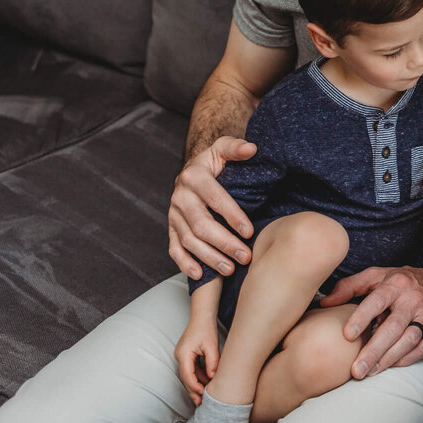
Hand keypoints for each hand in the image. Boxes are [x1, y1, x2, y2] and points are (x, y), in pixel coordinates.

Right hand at [168, 136, 257, 278]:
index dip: (232, 216)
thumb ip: (236, 147)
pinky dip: (185, 264)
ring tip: (230, 269)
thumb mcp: (223, 148)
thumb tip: (251, 149)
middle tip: (244, 256)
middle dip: (224, 243)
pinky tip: (199, 275)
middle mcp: (180, 196)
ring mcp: (174, 215)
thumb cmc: (215, 161)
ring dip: (208, 257)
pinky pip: (174, 249)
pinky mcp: (171, 228)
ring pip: (188, 241)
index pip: (214, 198)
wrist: (196, 170)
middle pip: (200, 225)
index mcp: (193, 176)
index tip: (249, 231)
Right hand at [174, 318, 219, 405]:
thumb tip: (213, 376)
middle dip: (193, 390)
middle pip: (186, 377)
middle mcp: (180, 356)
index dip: (194, 386)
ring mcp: (183, 356)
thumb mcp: (211, 346)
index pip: (187, 375)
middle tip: (201, 402)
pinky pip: (192, 368)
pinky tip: (206, 382)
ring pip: (189, 374)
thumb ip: (212, 362)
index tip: (203, 393)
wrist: (203, 316)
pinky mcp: (188, 355)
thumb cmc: (206, 328)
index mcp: (183, 354)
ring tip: (204, 395)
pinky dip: (198, 376)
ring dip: (196, 383)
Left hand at [318, 265, 422, 378]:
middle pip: (393, 327)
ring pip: (409, 340)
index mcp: (396, 284)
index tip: (347, 335)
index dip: (362, 317)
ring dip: (388, 358)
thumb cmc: (401, 280)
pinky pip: (422, 348)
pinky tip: (389, 366)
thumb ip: (349, 287)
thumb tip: (324, 302)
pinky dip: (406, 359)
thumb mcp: (376, 276)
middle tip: (356, 370)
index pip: (377, 300)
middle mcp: (413, 300)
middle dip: (374, 350)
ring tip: (368, 371)